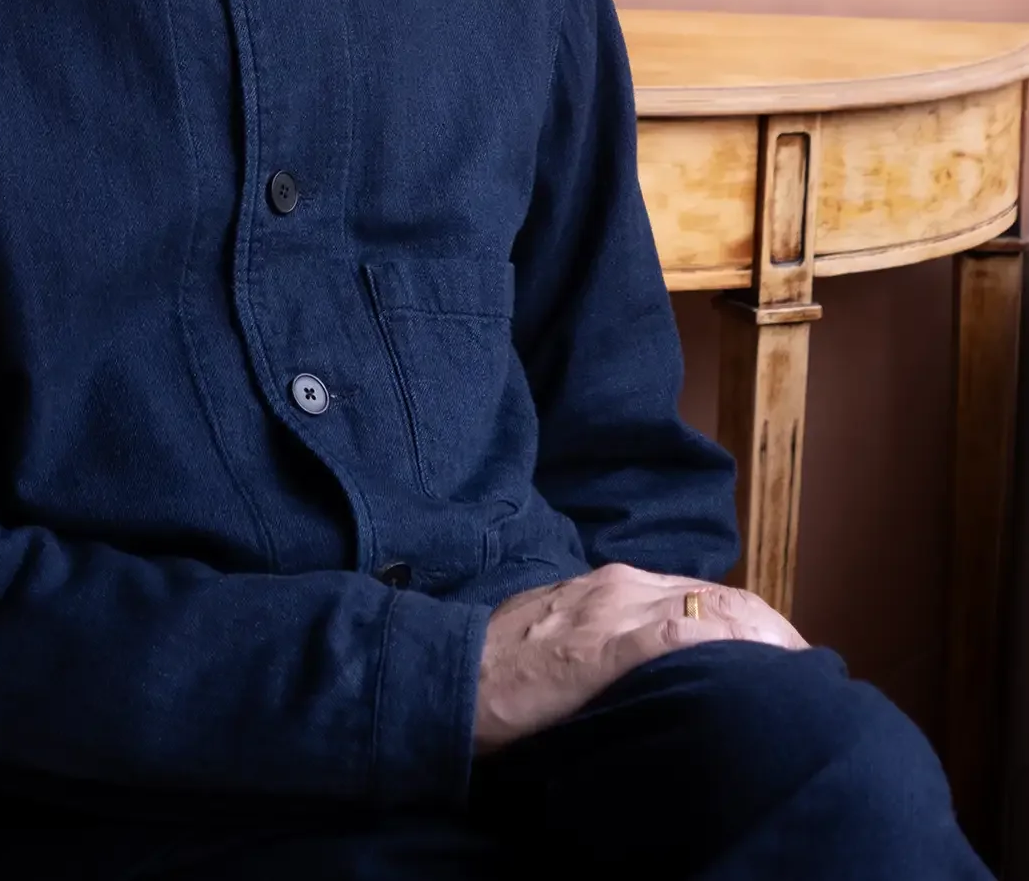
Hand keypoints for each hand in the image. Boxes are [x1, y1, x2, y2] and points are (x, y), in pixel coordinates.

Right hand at [473, 562, 806, 753]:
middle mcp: (622, 585)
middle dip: (770, 631)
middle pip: (720, 597)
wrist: (452, 673)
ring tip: (799, 676)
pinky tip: (756, 667)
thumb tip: (655, 667)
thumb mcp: (565, 638)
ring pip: (711, 609)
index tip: (781, 655)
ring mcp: (615, 610)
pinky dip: (727, 645)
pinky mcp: (607, 643)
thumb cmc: (504, 668)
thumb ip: (609, 639)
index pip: (703, 593)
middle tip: (808, 670)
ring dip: (763, 639)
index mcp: (613, 584)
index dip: (750, 621)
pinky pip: (681, 635)